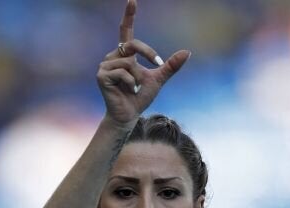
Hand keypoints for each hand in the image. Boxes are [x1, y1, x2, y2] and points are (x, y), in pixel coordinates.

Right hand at [96, 0, 190, 126]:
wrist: (129, 115)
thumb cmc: (141, 97)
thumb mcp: (159, 79)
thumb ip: (170, 66)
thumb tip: (187, 52)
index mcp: (126, 54)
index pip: (126, 30)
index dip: (129, 15)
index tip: (132, 0)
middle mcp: (114, 56)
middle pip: (133, 44)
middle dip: (148, 53)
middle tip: (158, 65)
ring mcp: (105, 65)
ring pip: (130, 63)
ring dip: (138, 78)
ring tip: (134, 88)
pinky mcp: (101, 75)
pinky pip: (124, 73)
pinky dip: (132, 84)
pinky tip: (128, 91)